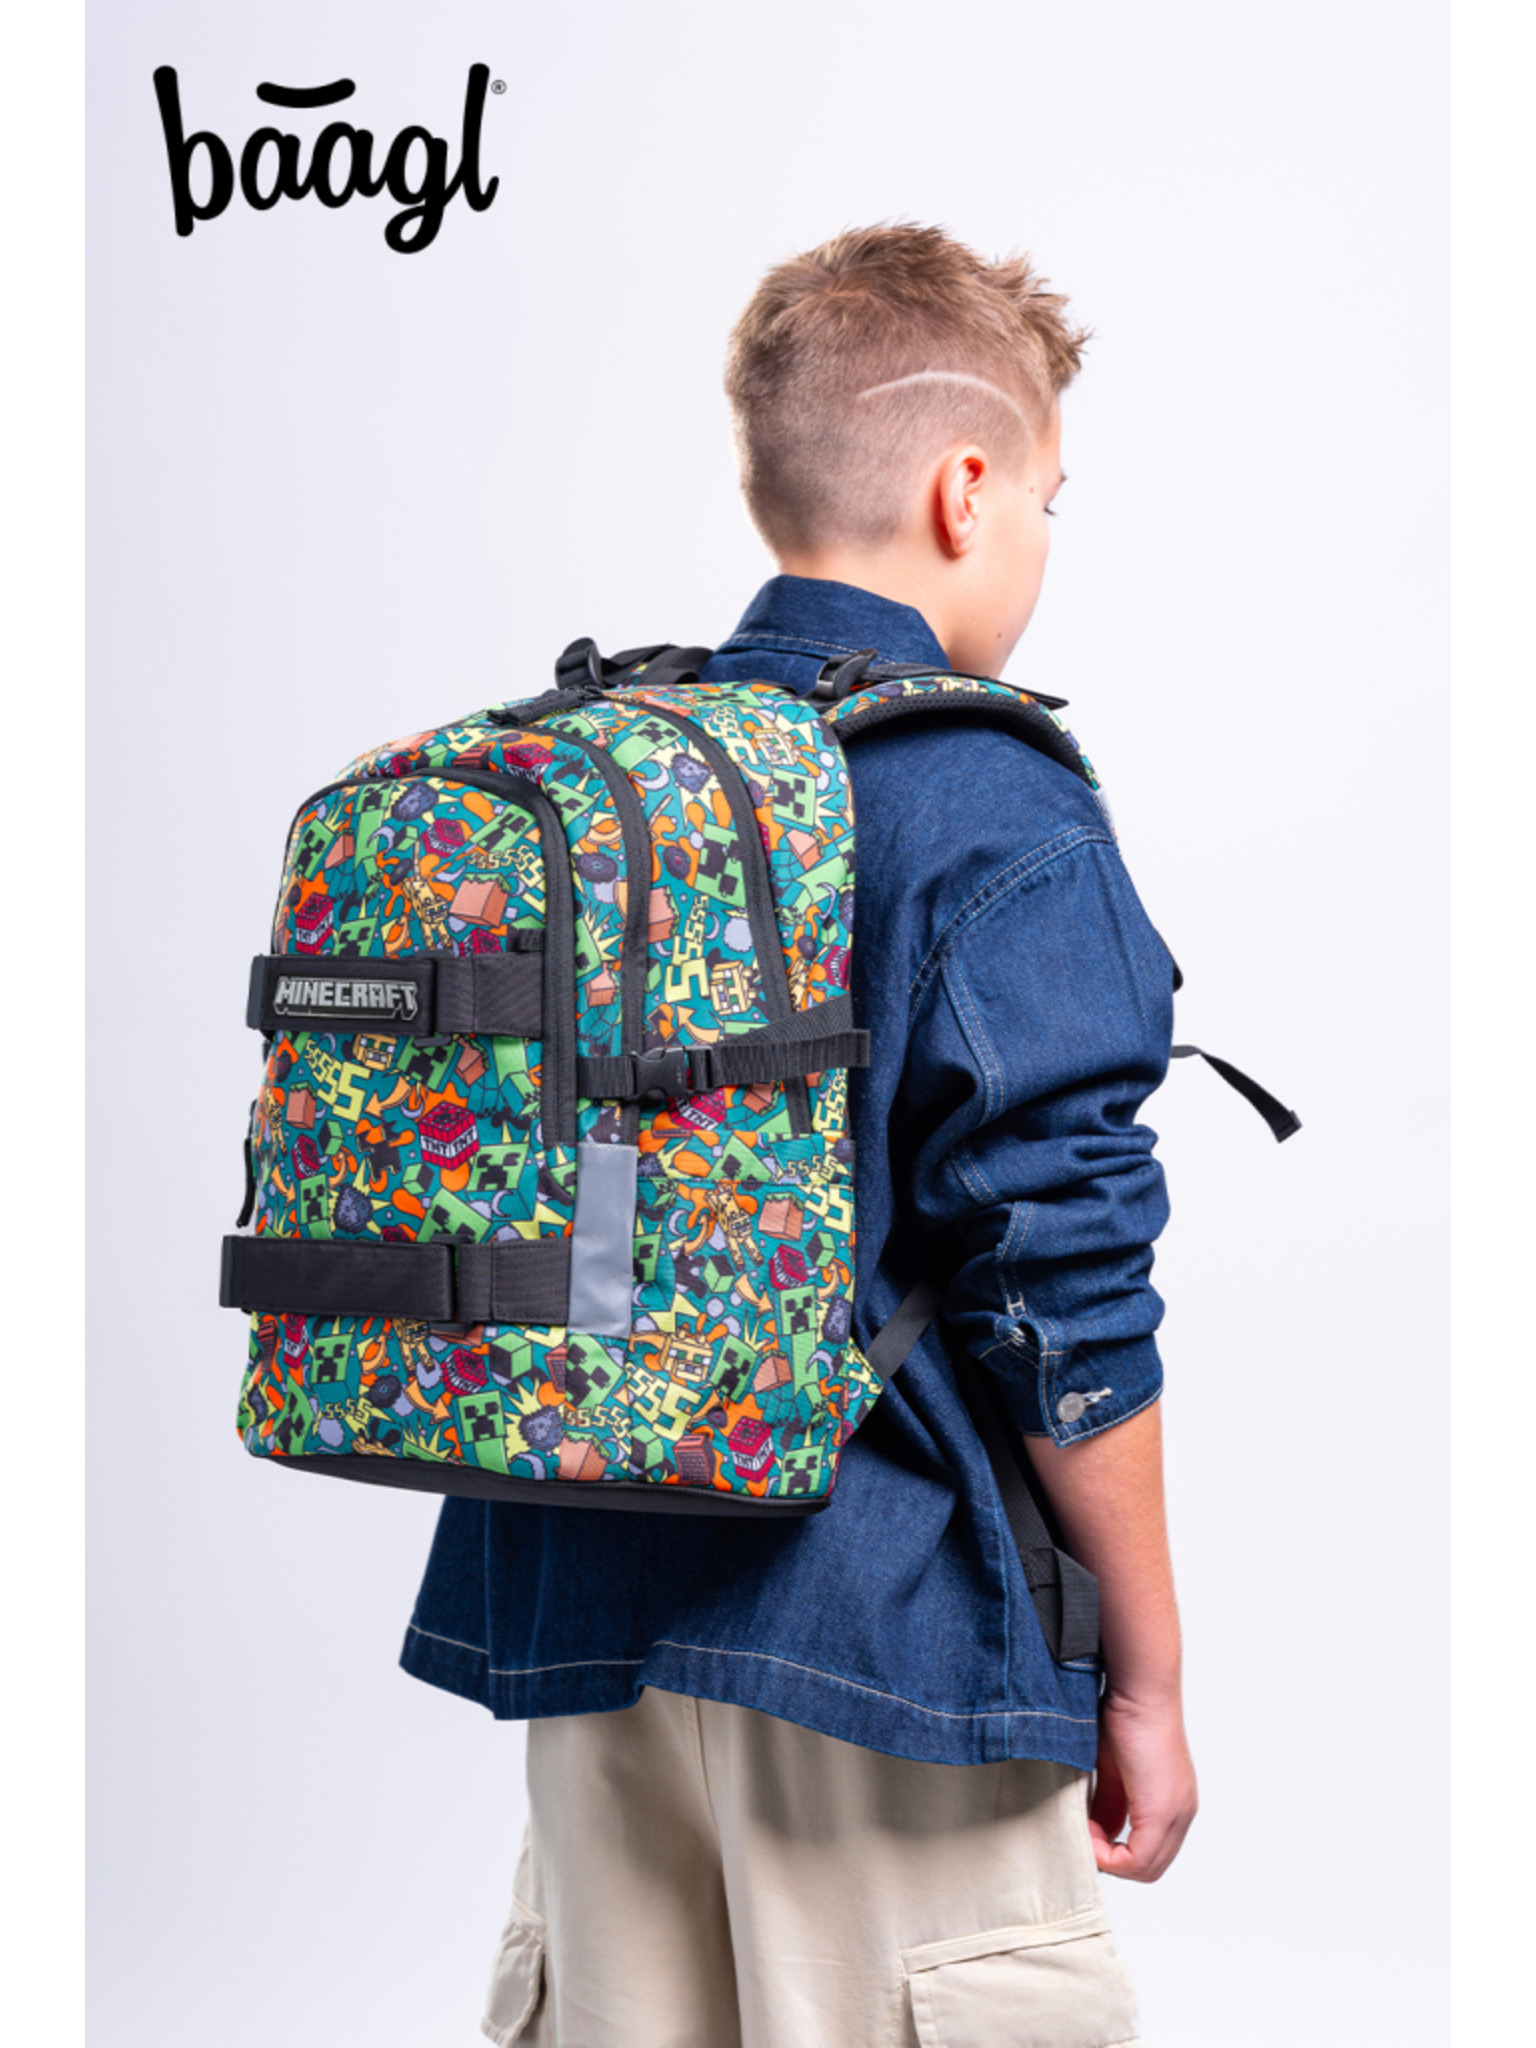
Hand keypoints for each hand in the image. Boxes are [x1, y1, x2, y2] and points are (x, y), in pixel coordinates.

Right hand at [1088, 1687, 1197, 1882]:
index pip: (1150, 1852)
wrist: (1138, 1691)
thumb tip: (1096, 1830)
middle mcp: (1181, 1813)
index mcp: (1173, 1803)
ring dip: (1109, 1858)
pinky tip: (1088, 1831)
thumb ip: (1108, 1803)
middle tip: (1083, 1837)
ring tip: (1083, 1831)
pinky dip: (1109, 1855)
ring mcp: (1176, 1813)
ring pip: (1146, 1868)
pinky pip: (1138, 1860)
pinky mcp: (1162, 1811)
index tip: (1086, 1830)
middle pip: (1150, 1867)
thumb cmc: (1123, 1716)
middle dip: (1112, 1860)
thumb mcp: (1112, 1770)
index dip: (1115, 1852)